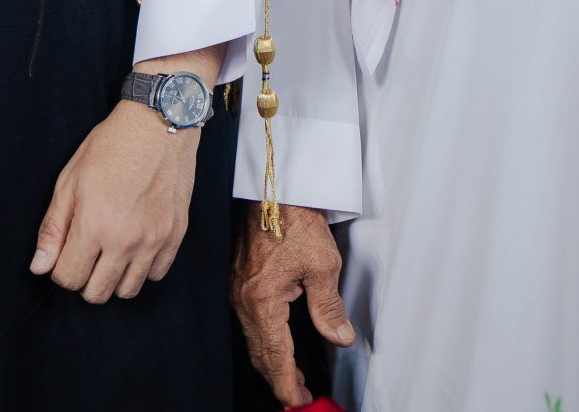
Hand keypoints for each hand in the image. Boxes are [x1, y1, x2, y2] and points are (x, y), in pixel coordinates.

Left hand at [31, 97, 199, 302]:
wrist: (160, 124)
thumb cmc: (111, 147)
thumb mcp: (70, 181)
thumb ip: (53, 228)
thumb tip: (39, 267)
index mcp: (94, 225)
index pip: (68, 278)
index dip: (59, 270)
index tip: (64, 253)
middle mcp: (125, 240)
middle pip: (97, 293)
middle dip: (84, 280)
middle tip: (86, 255)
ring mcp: (154, 240)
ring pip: (128, 290)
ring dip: (113, 278)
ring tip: (110, 253)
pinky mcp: (176, 235)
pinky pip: (157, 275)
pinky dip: (143, 269)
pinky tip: (135, 247)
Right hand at [232, 203, 352, 406]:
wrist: (273, 188)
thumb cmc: (296, 218)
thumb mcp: (323, 264)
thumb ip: (329, 306)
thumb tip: (339, 337)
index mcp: (263, 300)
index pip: (274, 355)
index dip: (287, 383)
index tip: (298, 400)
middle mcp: (244, 300)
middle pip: (260, 353)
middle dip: (279, 378)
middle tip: (299, 395)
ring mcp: (238, 291)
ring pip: (254, 340)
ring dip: (273, 361)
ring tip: (294, 376)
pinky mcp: (240, 282)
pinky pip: (250, 323)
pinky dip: (266, 341)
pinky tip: (279, 343)